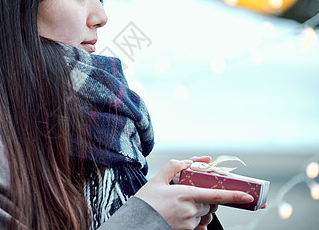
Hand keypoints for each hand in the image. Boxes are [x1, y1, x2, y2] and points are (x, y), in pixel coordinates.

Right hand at [135, 159, 253, 229]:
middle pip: (210, 204)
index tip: (248, 196)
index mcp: (186, 195)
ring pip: (205, 215)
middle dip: (206, 198)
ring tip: (183, 206)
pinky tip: (184, 216)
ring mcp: (190, 223)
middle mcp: (191, 210)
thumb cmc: (146, 202)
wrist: (137, 222)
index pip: (216, 195)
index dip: (234, 196)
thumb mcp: (156, 179)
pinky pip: (199, 226)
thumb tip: (189, 162)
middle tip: (192, 194)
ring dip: (201, 210)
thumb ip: (174, 167)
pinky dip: (196, 220)